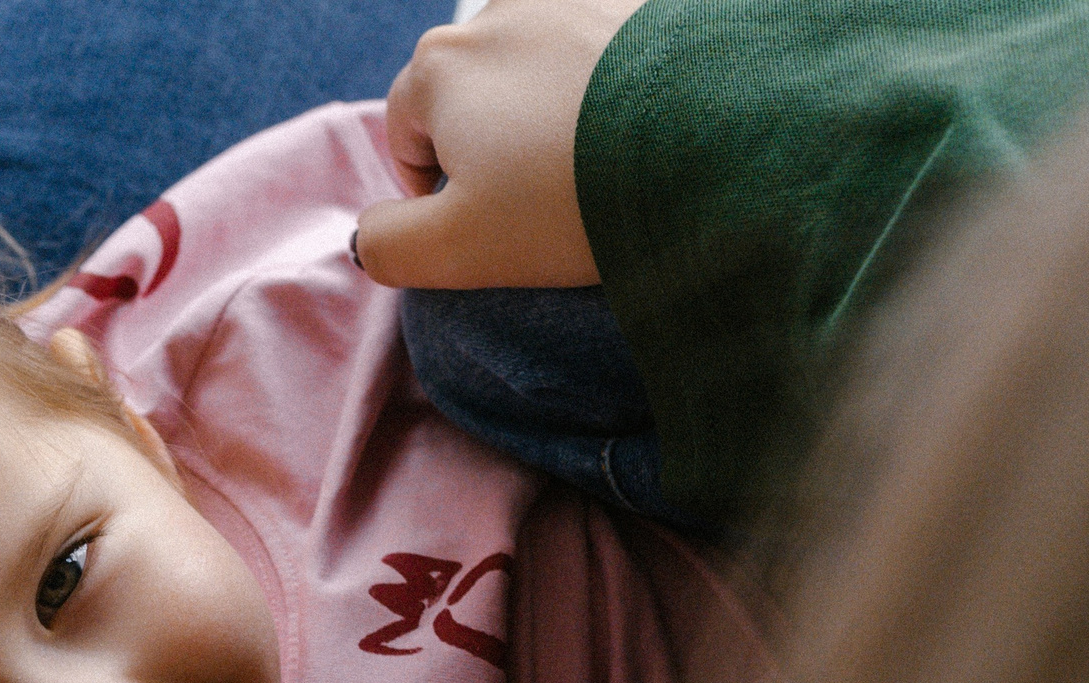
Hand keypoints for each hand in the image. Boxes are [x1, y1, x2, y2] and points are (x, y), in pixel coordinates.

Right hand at [351, 0, 643, 289]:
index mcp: (440, 65)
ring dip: (554, 111)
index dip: (436, 192)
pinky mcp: (642, 2)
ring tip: (599, 163)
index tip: (488, 229)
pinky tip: (642, 130)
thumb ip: (387, 246)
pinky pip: (606, 50)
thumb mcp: (459, 251)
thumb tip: (367, 234)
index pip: (407, 131)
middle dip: (495, 145)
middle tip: (548, 202)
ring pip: (540, 66)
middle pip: (472, 91)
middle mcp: (499, 11)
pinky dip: (612, 88)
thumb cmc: (576, 200)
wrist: (721, 146)